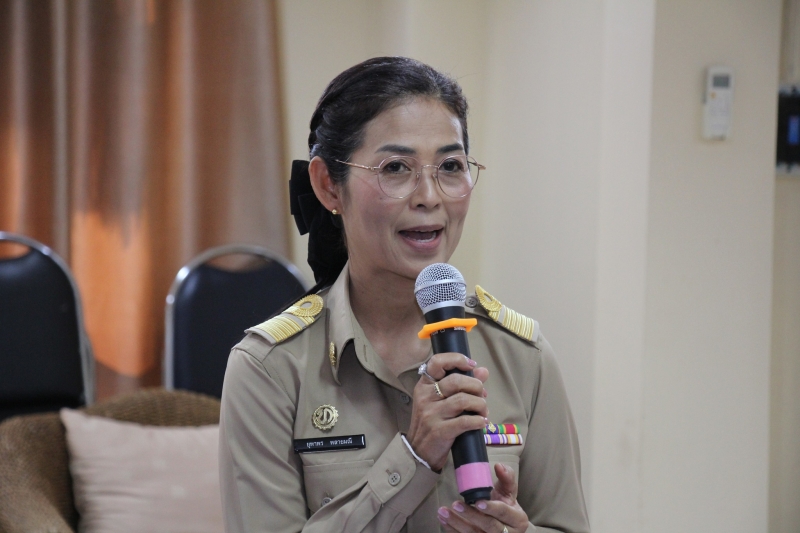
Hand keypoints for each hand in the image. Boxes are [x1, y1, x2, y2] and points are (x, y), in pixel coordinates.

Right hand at [406, 352, 488, 471]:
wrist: (418, 452)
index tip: (471, 364)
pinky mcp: (439, 431)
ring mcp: (431, 414)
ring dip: (480, 404)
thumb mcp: (442, 401)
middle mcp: (426, 397)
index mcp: (424, 385)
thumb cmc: (432, 423)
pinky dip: (478, 421)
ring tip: (483, 411)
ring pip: (463, 400)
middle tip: (482, 395)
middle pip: (456, 381)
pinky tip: (482, 422)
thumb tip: (483, 371)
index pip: (437, 362)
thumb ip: (462, 385)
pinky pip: (465, 421)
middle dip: (476, 386)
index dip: (457, 359)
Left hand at [437, 463, 528, 531]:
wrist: (504, 524)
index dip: (490, 508)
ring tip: (443, 512)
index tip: (477, 501)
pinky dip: (452, 530)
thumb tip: (499, 466)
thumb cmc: (506, 505)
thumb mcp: (509, 491)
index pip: (503, 513)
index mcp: (518, 520)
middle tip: (456, 504)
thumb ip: (506, 477)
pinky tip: (443, 520)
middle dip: (471, 516)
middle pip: (489, 526)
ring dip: (457, 524)